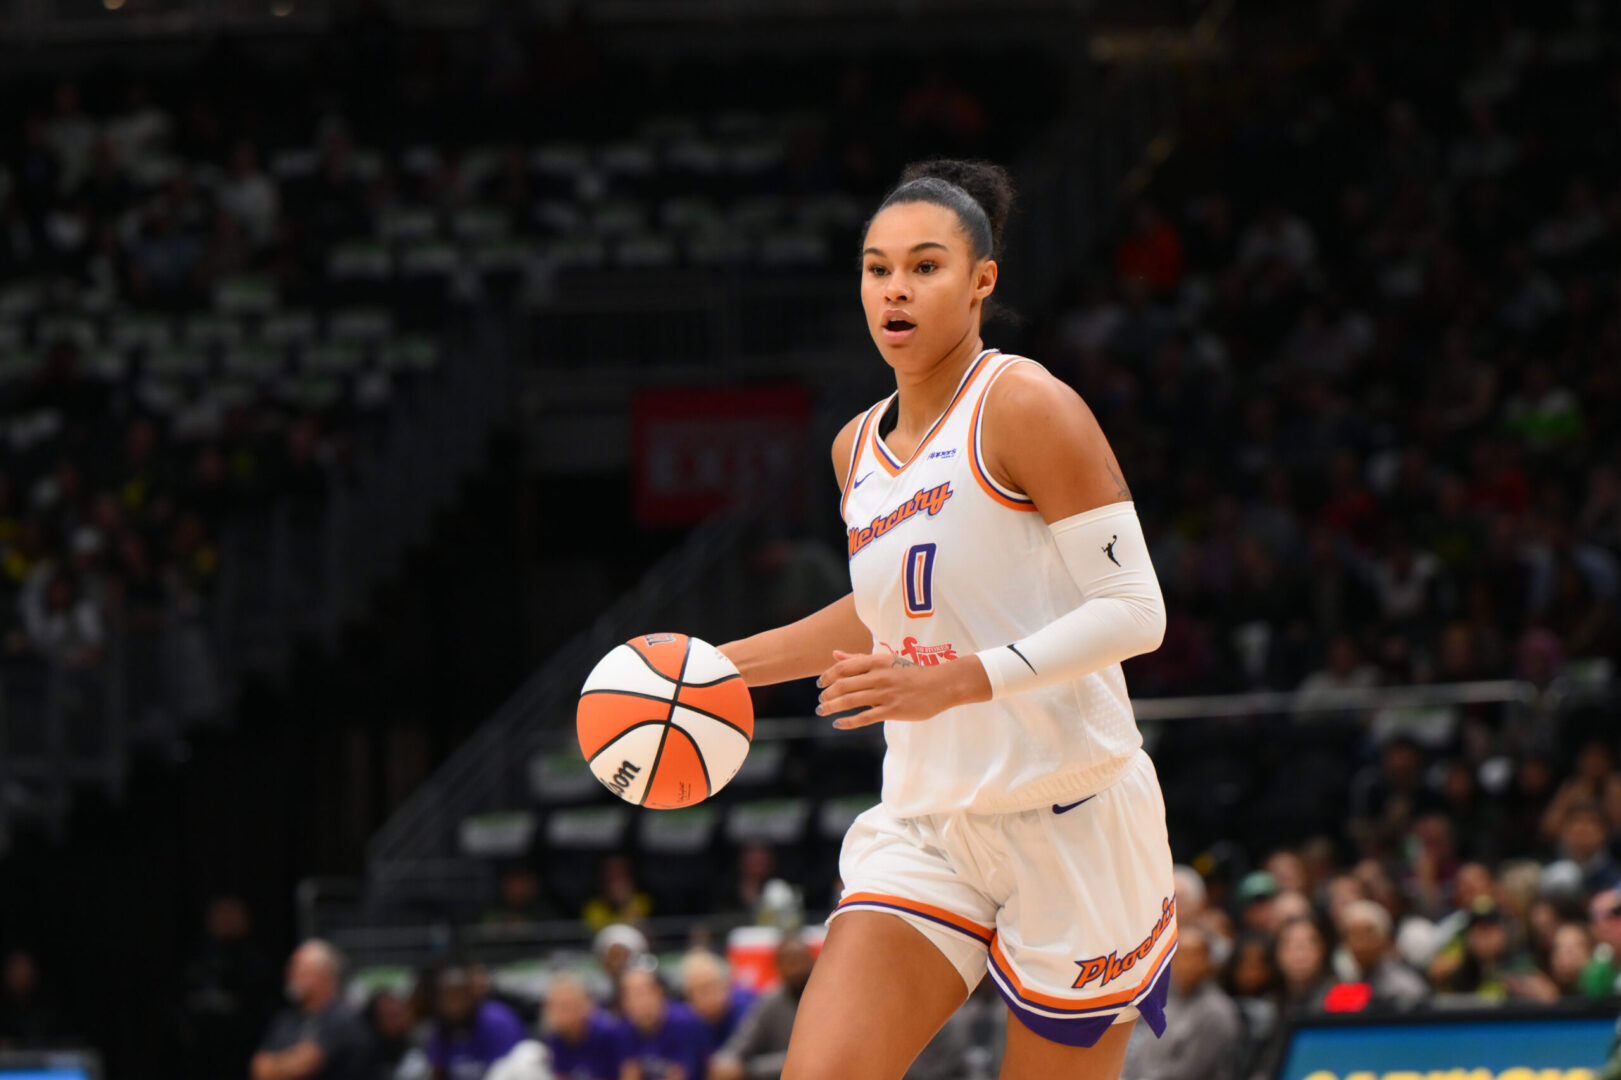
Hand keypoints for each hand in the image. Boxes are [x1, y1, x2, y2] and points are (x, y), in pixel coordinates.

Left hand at [815, 648, 989, 728]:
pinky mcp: (893, 710)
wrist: (940, 685)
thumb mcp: (886, 660)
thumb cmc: (911, 672)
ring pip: (851, 700)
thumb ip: (859, 658)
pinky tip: (838, 724)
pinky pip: (865, 717)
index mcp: (877, 661)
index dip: (828, 676)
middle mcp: (879, 676)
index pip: (844, 667)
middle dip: (827, 694)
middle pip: (844, 685)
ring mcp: (886, 694)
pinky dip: (848, 721)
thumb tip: (835, 655)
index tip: (820, 684)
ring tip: (822, 711)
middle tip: (820, 702)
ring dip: (832, 707)